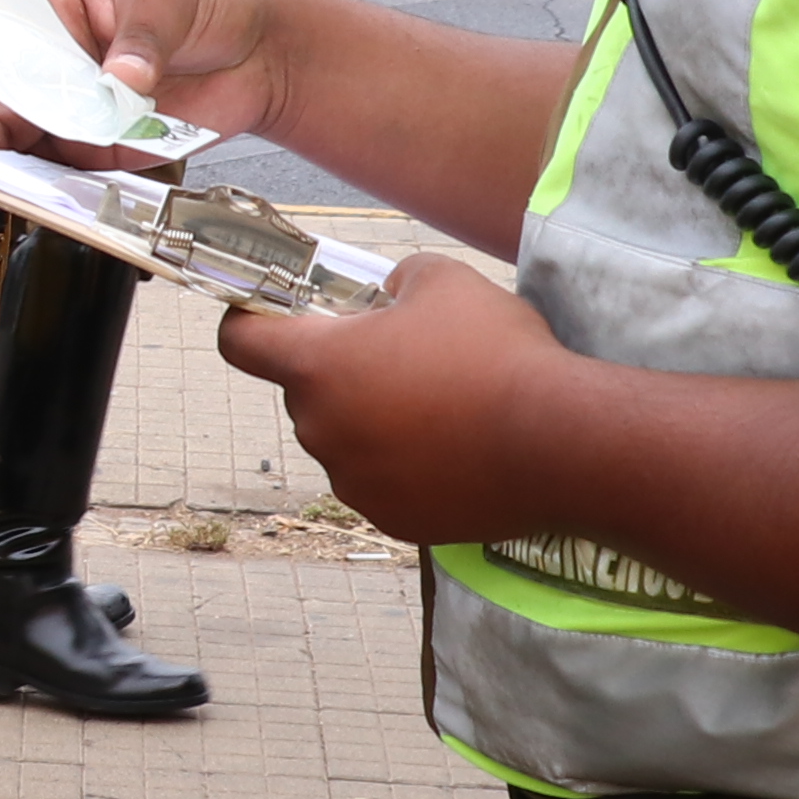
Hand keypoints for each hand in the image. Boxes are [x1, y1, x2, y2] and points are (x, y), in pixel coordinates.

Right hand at [0, 0, 303, 162]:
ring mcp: (75, 103)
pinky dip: (45, 178)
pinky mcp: (97, 145)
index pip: (5, 8)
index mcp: (63, 1)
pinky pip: (61, 165)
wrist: (260, 55)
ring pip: (21, 128)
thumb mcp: (170, 1)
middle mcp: (59, 55)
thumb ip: (142, 40)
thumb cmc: (207, 4)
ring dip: (5, 147)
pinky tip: (36, 183)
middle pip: (5, 79)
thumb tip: (122, 78)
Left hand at [213, 253, 565, 540]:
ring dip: (375, 421)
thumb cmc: (496, 354)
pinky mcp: (393, 519)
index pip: (240, 342)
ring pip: (346, 440)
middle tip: (398, 355)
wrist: (558, 442)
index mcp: (318, 366)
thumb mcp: (444, 280)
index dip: (247, 321)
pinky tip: (455, 447)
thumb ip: (397, 278)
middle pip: (305, 393)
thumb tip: (390, 291)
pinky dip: (406, 466)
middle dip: (340, 372)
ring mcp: (355, 482)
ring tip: (442, 404)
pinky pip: (383, 483)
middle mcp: (322, 430)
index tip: (267, 314)